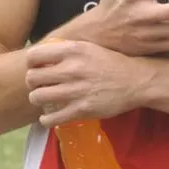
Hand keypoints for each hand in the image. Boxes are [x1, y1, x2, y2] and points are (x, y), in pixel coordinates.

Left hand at [25, 39, 151, 126]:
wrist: (137, 81)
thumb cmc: (113, 63)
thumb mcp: (91, 48)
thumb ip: (68, 50)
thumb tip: (43, 55)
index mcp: (74, 50)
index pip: (34, 55)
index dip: (32, 62)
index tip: (37, 67)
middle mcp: (72, 69)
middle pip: (32, 77)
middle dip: (33, 82)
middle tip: (41, 85)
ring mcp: (76, 91)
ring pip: (37, 97)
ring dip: (38, 99)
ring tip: (46, 99)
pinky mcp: (81, 110)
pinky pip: (50, 118)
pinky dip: (46, 119)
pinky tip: (51, 116)